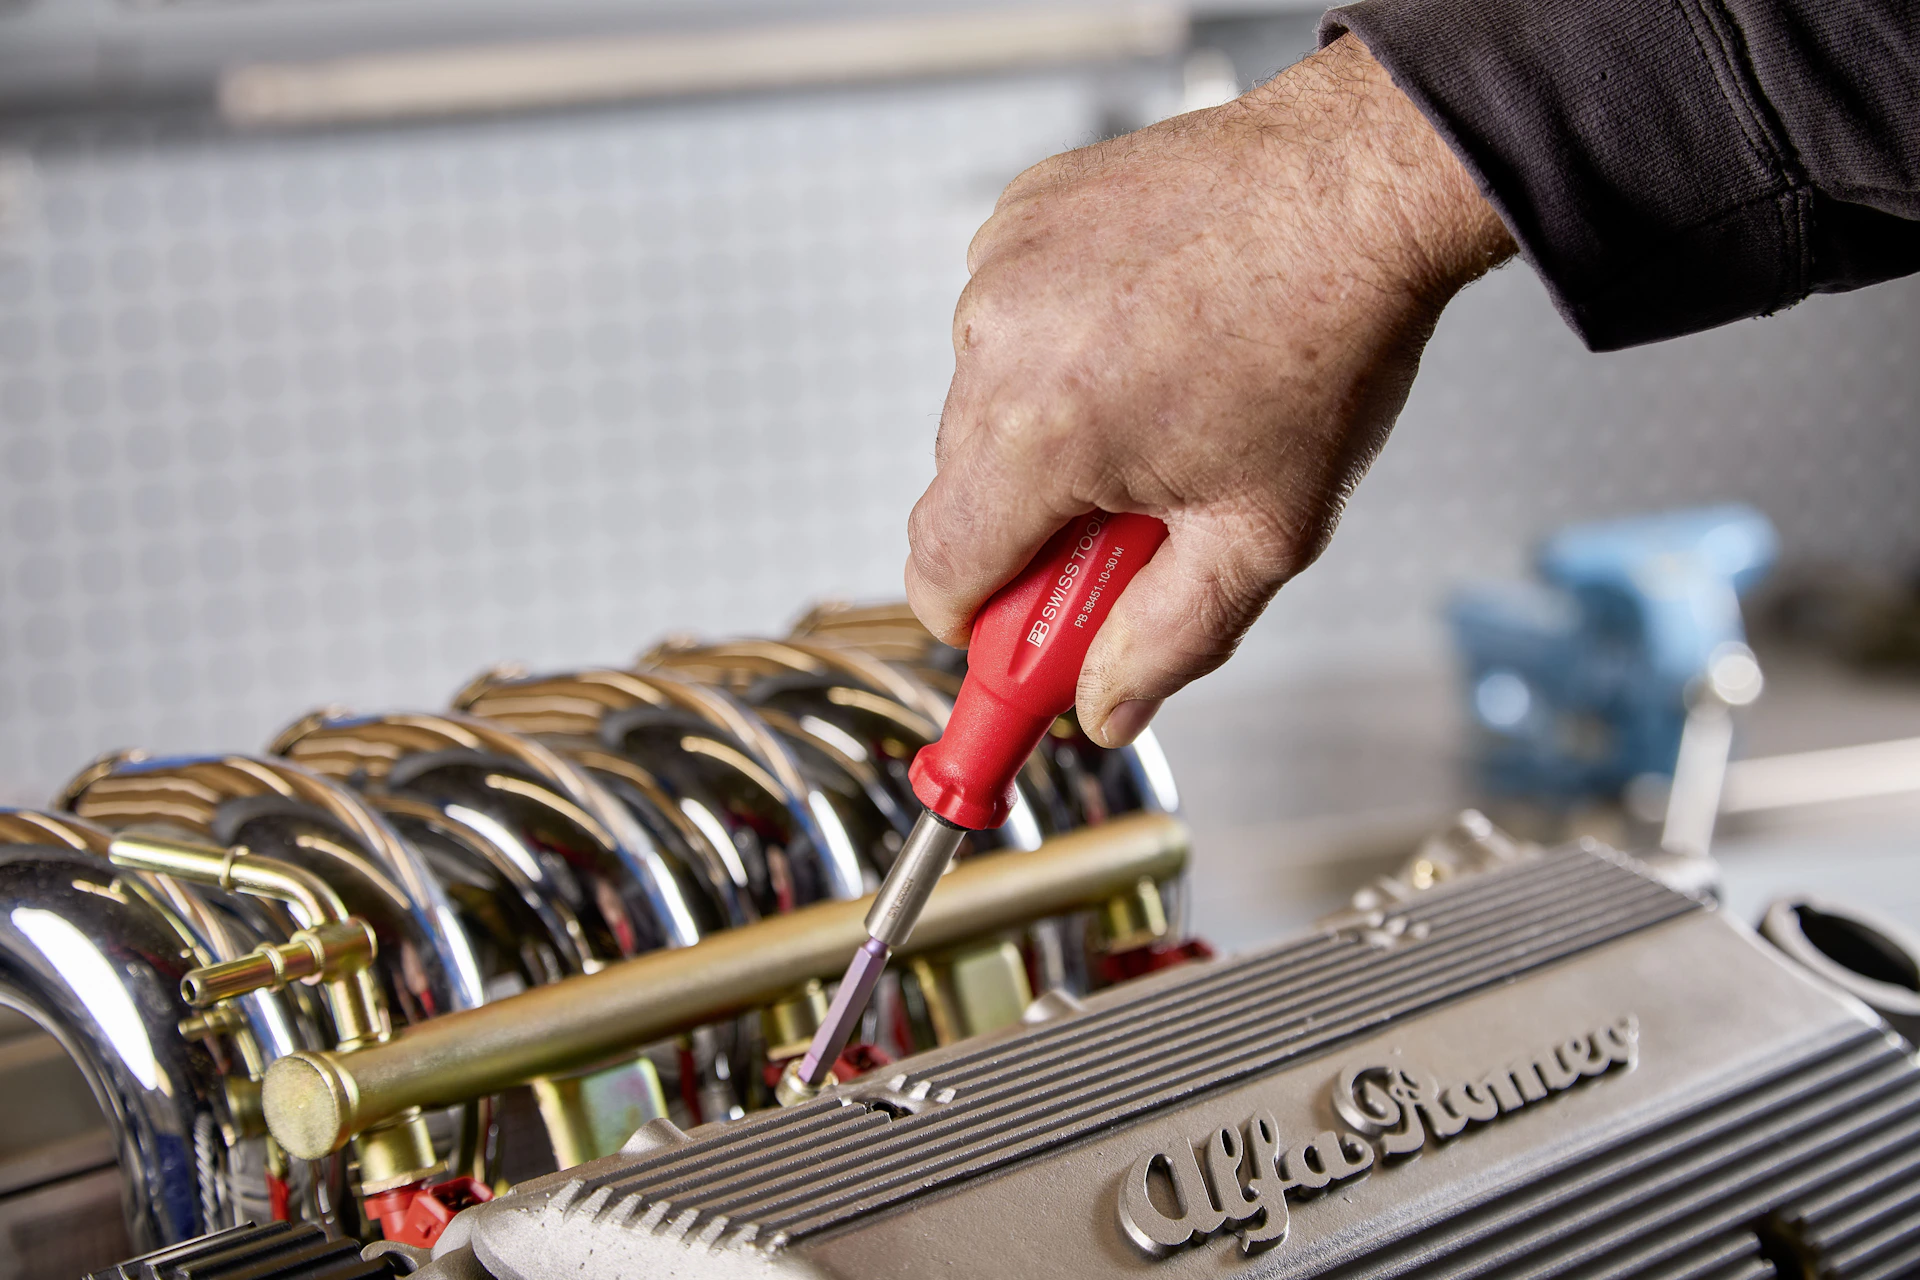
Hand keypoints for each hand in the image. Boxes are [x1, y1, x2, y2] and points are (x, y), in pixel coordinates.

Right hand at [906, 35, 1515, 744]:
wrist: (1361, 184)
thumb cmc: (1329, 345)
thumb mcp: (1260, 535)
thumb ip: (1165, 644)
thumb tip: (1101, 711)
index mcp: (1040, 433)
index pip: (937, 572)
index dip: (980, 623)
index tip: (1024, 636)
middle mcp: (997, 343)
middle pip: (962, 494)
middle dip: (1034, 527)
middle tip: (1134, 519)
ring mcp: (1001, 269)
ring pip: (981, 405)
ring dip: (1046, 431)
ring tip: (1156, 406)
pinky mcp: (1018, 218)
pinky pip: (1005, 320)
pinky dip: (1056, 346)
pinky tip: (1141, 335)